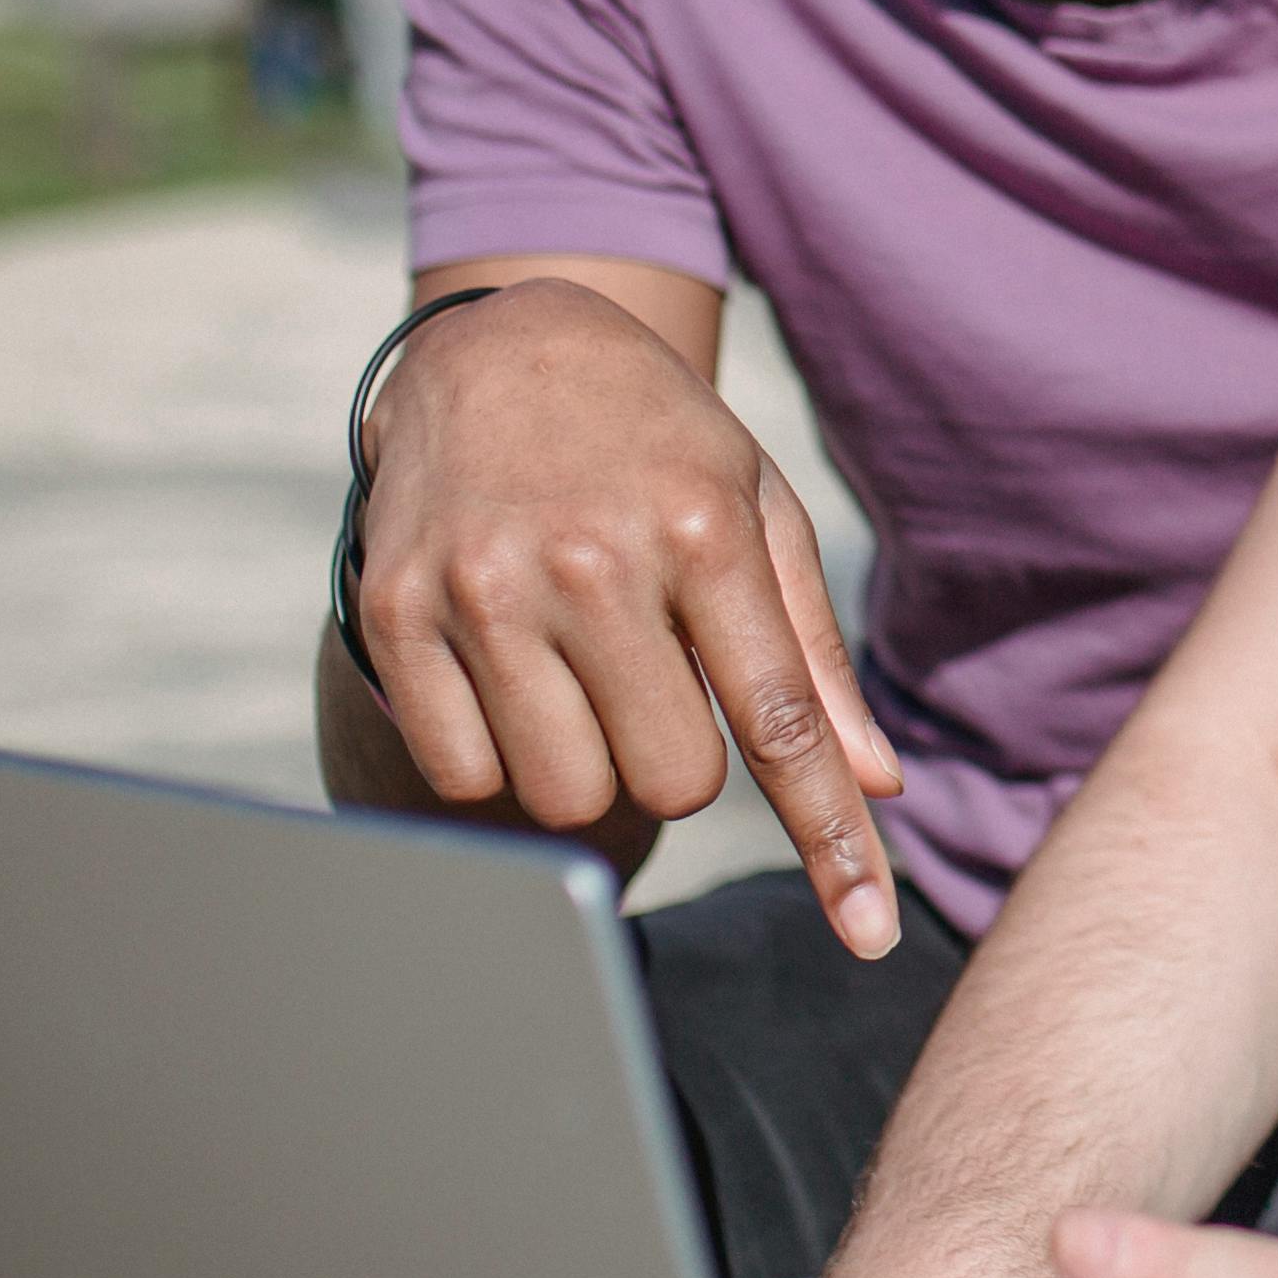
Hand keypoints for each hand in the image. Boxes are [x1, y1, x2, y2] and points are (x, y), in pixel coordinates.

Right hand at [350, 276, 907, 948]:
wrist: (500, 344)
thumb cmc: (655, 443)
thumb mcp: (758, 510)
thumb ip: (813, 652)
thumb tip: (879, 781)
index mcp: (703, 529)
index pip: (779, 721)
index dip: (830, 838)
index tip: (866, 934)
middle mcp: (590, 559)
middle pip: (670, 779)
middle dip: (680, 764)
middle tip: (656, 687)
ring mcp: (482, 587)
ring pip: (563, 793)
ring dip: (589, 765)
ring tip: (581, 675)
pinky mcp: (398, 610)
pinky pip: (463, 772)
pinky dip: (498, 757)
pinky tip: (507, 676)